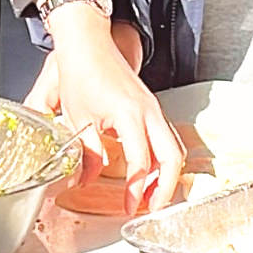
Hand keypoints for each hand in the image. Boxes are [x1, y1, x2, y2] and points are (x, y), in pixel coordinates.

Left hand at [30, 0, 180, 213]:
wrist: (89, 44)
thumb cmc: (82, 72)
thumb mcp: (78, 118)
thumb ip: (86, 153)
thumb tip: (86, 179)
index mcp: (129, 114)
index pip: (140, 161)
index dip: (136, 189)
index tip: (130, 206)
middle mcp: (148, 111)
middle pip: (172, 157)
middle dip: (166, 188)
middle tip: (151, 208)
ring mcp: (154, 108)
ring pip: (174, 148)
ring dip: (167, 175)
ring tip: (152, 195)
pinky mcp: (152, 107)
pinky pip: (167, 137)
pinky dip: (163, 159)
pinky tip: (149, 172)